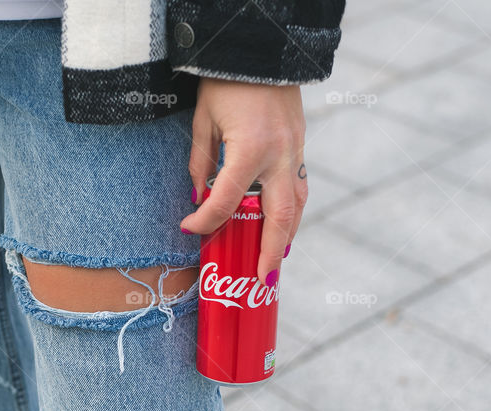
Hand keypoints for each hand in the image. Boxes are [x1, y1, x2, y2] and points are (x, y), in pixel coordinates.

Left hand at [180, 78, 307, 286]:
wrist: (261, 49)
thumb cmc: (225, 83)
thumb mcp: (203, 122)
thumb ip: (200, 163)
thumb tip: (199, 198)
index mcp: (250, 150)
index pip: (226, 201)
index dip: (204, 220)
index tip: (189, 229)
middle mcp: (279, 156)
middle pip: (279, 218)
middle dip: (269, 253)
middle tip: (259, 281)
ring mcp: (295, 151)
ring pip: (297, 205)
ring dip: (286, 236)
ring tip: (272, 263)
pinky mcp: (301, 145)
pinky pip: (299, 187)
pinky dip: (291, 211)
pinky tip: (281, 227)